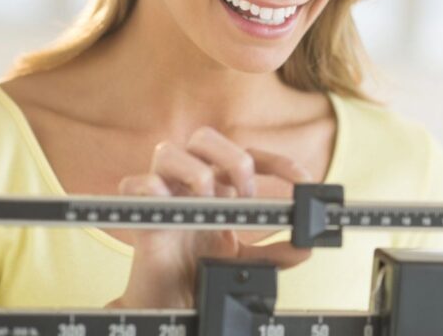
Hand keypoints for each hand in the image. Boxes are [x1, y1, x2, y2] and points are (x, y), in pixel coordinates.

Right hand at [107, 127, 313, 308]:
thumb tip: (307, 244)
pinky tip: (172, 213)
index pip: (249, 155)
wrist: (172, 305)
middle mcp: (189, 182)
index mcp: (218, 186)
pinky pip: (136, 183)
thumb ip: (279, 253)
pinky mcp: (136, 214)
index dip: (278, 162)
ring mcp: (162, 194)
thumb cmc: (202, 272)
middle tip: (245, 196)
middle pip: (205, 137)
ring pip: (168, 150)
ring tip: (207, 208)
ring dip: (196, 175)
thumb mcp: (249, 261)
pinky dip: (154, 190)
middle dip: (233, 159)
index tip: (303, 181)